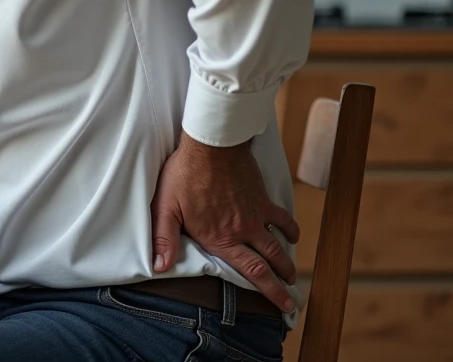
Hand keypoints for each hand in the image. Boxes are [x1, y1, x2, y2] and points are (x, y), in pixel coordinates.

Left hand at [150, 133, 301, 311]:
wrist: (212, 145)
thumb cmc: (185, 175)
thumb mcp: (166, 208)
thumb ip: (164, 239)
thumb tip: (160, 266)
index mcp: (220, 238)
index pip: (251, 271)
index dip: (269, 291)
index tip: (283, 306)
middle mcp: (243, 231)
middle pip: (269, 263)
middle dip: (282, 284)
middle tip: (290, 299)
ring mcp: (255, 214)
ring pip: (277, 243)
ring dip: (286, 261)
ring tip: (291, 274)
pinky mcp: (261, 197)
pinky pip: (281, 216)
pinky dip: (289, 227)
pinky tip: (293, 233)